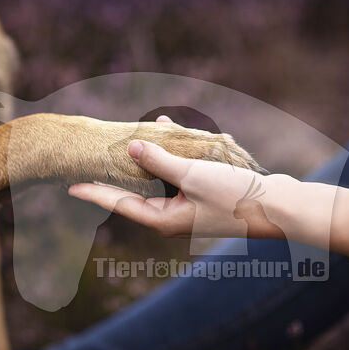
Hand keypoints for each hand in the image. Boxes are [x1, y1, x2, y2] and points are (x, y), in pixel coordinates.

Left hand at [68, 116, 290, 238]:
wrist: (277, 208)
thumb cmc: (234, 196)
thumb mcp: (192, 176)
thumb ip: (160, 161)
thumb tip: (131, 147)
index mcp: (164, 219)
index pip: (120, 205)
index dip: (95, 193)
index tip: (71, 187)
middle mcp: (173, 216)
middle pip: (137, 191)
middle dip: (120, 170)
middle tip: (95, 158)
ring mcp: (189, 207)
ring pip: (159, 178)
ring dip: (150, 155)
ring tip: (137, 131)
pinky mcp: (203, 197)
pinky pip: (179, 173)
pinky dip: (173, 154)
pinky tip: (171, 130)